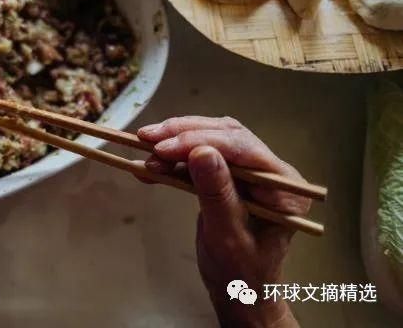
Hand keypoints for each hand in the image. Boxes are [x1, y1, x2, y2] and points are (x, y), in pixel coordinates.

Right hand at [137, 117, 310, 326]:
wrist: (238, 292)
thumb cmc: (240, 273)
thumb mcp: (227, 236)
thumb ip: (217, 194)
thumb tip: (201, 152)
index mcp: (284, 186)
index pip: (243, 148)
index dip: (202, 140)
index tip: (164, 147)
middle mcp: (271, 171)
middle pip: (226, 135)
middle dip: (183, 135)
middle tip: (147, 139)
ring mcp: (250, 170)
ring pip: (210, 139)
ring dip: (174, 142)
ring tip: (143, 149)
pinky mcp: (229, 173)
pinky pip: (200, 156)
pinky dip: (173, 158)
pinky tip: (150, 164)